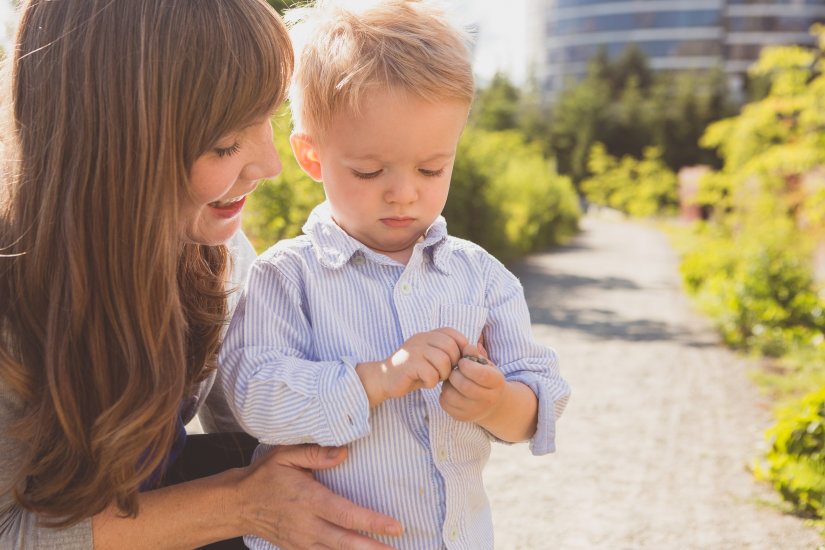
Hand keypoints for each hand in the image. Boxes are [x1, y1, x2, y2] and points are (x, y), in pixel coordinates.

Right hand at [238, 445, 401, 548]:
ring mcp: (301, 541)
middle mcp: (306, 525)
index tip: (395, 527)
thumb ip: (315, 452)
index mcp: (308, 499)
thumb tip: (344, 453)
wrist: (238, 504)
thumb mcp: (285, 455)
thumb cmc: (266, 476)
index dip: (372, 522)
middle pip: (345, 541)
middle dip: (373, 548)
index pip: (346, 514)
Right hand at [357, 327, 466, 406]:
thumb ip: (447, 353)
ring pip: (443, 361)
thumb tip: (471, 352)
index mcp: (427, 335)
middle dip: (453, 364)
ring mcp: (414, 350)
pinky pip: (431, 374)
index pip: (452, 333)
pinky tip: (424, 382)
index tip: (456, 362)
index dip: (460, 347)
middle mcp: (421, 338)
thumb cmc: (412, 371)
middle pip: (451, 347)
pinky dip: (431, 382)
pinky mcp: (408, 364)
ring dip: (443, 374)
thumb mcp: (431, 358)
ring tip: (434, 378)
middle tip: (444, 373)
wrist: (384, 379)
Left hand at [439, 343, 505, 422]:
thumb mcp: (485, 364)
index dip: (467, 366)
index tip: (462, 362)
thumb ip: (475, 354)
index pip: (481, 375)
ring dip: (447, 384)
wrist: (491, 404)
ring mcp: (475, 411)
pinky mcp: (462, 417)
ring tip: (452, 380)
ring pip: (451, 396)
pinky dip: (444, 394)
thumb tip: (466, 347)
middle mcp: (488, 400)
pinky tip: (451, 390)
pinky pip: (445, 404)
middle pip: (465, 386)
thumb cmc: (486, 378)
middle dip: (454, 374)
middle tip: (454, 370)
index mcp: (497, 383)